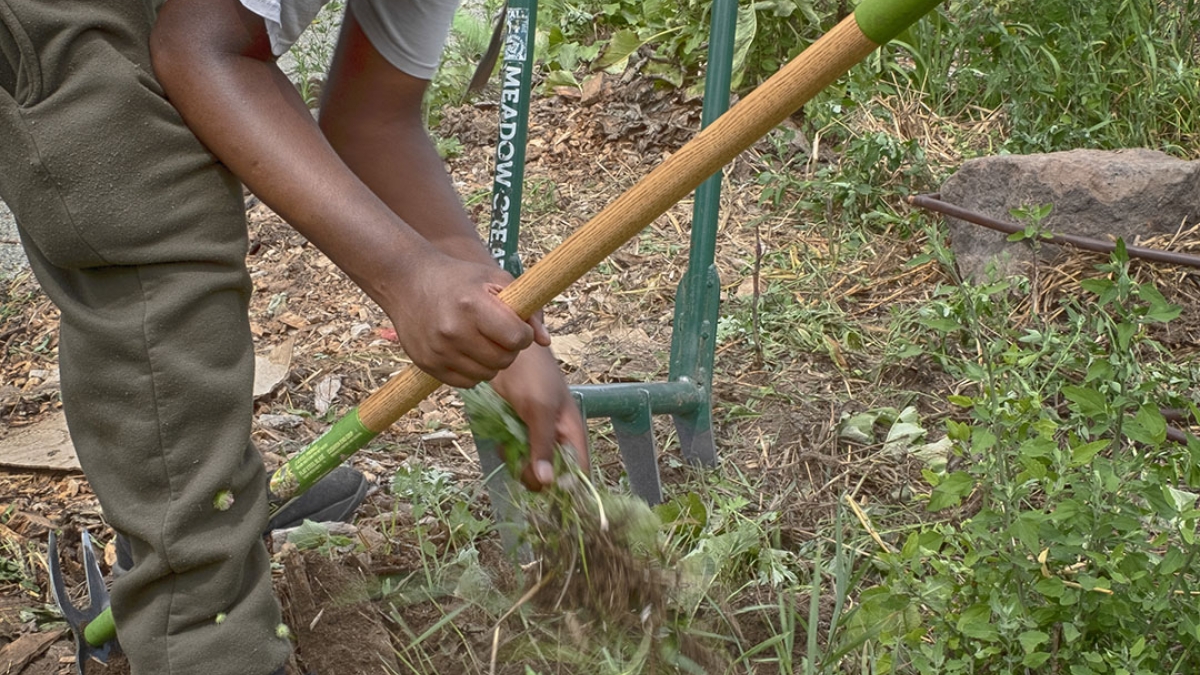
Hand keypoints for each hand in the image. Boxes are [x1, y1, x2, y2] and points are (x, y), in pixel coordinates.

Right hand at [381, 253, 547, 387]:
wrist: (408, 281)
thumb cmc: (459, 279)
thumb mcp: (495, 280)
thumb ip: (527, 309)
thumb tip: (545, 342)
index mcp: (473, 306)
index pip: (516, 338)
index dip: (522, 334)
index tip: (515, 325)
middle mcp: (454, 331)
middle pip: (504, 360)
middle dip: (508, 348)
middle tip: (497, 332)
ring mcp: (438, 351)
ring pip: (486, 375)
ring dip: (491, 362)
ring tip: (480, 339)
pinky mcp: (427, 365)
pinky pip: (466, 383)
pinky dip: (472, 371)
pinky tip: (465, 350)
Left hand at [491, 346, 588, 489]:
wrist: (508, 354)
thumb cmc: (534, 375)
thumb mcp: (541, 410)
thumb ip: (544, 445)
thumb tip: (547, 482)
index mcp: (572, 434)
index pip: (579, 472)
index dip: (567, 486)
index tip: (546, 485)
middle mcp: (557, 440)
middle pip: (550, 476)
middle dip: (534, 473)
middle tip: (521, 459)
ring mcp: (536, 438)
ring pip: (529, 468)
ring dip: (517, 461)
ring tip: (509, 441)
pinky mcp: (517, 433)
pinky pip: (514, 454)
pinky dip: (507, 450)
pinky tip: (501, 436)